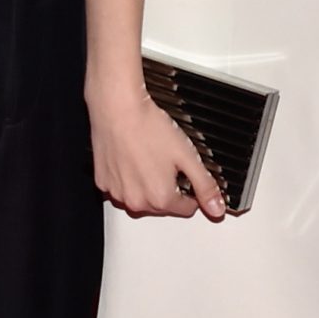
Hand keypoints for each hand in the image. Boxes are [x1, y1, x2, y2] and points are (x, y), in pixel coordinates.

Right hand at [89, 88, 224, 220]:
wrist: (118, 109)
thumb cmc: (148, 127)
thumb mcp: (187, 155)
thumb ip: (204, 185)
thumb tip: (216, 208)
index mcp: (160, 198)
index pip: (186, 208)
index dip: (190, 191)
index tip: (187, 175)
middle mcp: (136, 201)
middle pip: (162, 205)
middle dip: (167, 188)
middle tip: (166, 162)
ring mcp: (117, 193)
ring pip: (139, 198)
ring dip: (146, 186)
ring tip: (148, 158)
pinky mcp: (102, 182)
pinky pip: (120, 188)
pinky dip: (127, 179)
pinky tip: (132, 159)